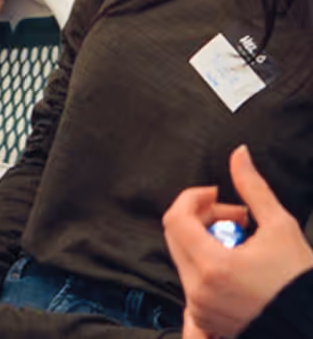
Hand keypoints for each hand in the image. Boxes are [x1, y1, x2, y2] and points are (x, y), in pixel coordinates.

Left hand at [163, 145, 312, 337]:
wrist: (311, 321)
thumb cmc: (300, 281)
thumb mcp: (280, 226)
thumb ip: (253, 188)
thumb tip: (239, 155)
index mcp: (211, 266)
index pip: (176, 218)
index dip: (194, 198)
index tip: (216, 194)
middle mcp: (199, 290)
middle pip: (177, 236)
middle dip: (202, 218)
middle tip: (237, 217)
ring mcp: (200, 307)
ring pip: (184, 257)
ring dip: (206, 240)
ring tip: (243, 242)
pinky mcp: (206, 318)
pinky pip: (192, 282)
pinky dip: (206, 265)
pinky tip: (236, 263)